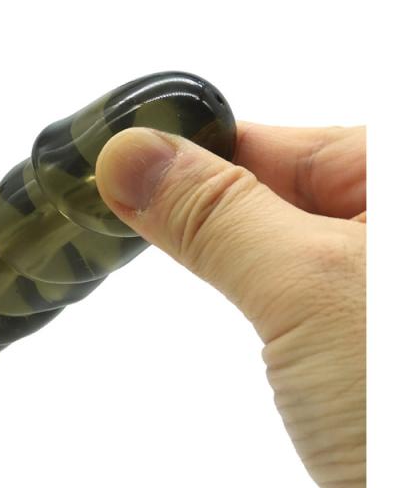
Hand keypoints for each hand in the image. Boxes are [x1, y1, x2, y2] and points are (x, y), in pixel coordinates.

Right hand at [95, 123, 365, 487]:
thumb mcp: (306, 290)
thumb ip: (215, 216)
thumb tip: (128, 154)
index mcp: (401, 178)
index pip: (273, 141)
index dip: (186, 155)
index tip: (108, 173)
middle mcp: (395, 232)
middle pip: (276, 193)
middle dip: (200, 213)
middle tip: (111, 218)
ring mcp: (381, 292)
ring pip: (284, 249)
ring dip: (226, 259)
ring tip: (160, 261)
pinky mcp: (375, 346)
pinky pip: (304, 299)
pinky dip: (260, 304)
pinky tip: (243, 318)